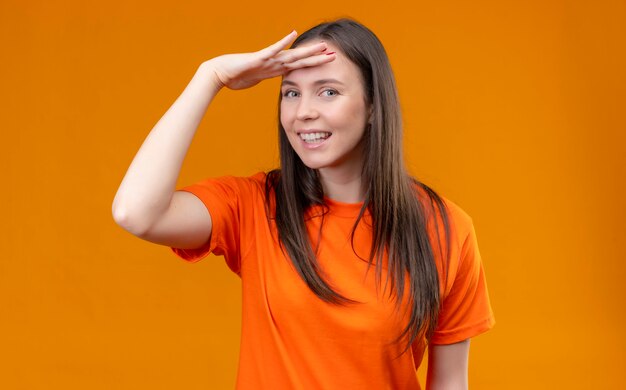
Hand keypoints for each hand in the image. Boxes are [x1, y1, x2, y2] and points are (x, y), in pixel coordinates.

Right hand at [205, 31, 334, 89]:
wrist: (219, 73)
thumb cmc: (233, 78)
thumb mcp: (254, 81)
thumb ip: (263, 79)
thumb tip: (267, 81)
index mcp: (274, 69)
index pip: (298, 67)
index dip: (312, 65)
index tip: (326, 63)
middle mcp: (274, 63)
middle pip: (300, 60)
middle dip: (317, 57)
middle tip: (333, 53)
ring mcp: (267, 59)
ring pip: (292, 54)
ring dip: (307, 51)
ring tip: (322, 45)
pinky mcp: (258, 58)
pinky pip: (273, 50)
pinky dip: (283, 43)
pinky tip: (292, 34)